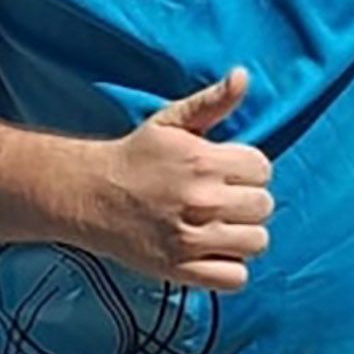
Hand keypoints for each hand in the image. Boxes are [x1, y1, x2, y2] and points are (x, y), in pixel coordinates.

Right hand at [84, 69, 272, 290]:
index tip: (226, 173)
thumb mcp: (170, 122)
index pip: (263, 170)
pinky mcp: (182, 269)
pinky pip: (236, 278)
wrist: (90, 194)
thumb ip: (212, 101)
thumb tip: (243, 75)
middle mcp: (202, 201)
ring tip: (217, 225)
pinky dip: (229, 267)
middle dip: (246, 201)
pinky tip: (211, 250)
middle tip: (219, 199)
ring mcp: (192, 239)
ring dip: (241, 235)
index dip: (247, 170)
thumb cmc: (136, 157)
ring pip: (257, 243)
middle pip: (264, 207)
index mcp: (203, 161)